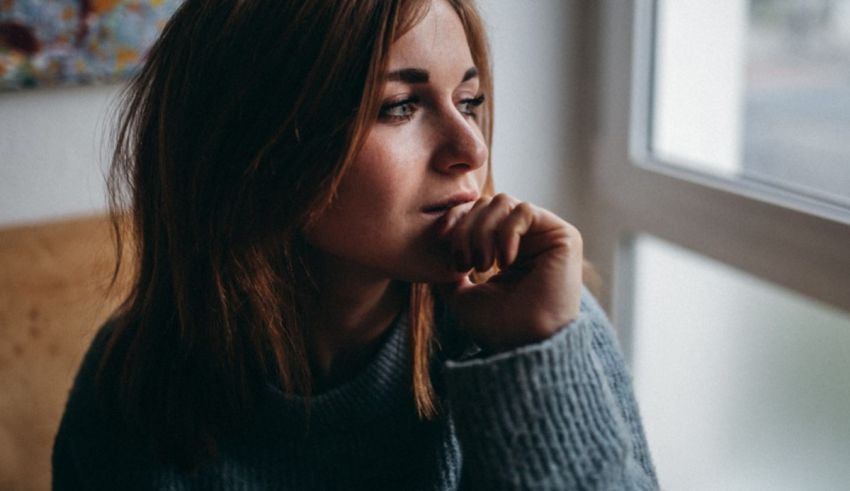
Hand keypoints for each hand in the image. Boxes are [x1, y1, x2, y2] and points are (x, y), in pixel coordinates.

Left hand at [435, 194, 582, 352]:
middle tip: (465, 264)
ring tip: (483, 265)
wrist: (524, 344)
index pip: (476, 212)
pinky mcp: (562, 235)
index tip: (440, 237)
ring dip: (483, 232)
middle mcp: (526, 238)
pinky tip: (505, 262)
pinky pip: (524, 211)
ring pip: (502, 202)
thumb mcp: (459, 294)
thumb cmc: (496, 326)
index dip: (455, 217)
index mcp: (503, 248)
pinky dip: (506, 233)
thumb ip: (449, 267)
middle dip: (466, 229)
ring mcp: (544, 235)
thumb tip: (440, 243)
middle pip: (485, 204)